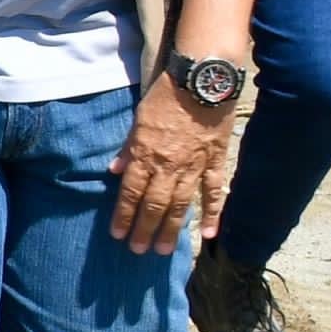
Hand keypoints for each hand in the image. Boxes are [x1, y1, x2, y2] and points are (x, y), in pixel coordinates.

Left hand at [111, 73, 239, 254]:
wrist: (202, 81)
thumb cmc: (167, 95)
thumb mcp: (139, 119)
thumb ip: (128, 147)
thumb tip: (115, 170)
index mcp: (145, 154)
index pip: (131, 192)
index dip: (123, 215)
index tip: (117, 234)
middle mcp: (168, 166)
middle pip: (154, 204)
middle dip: (145, 229)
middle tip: (138, 251)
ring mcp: (194, 166)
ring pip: (181, 205)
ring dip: (172, 229)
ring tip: (164, 250)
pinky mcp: (216, 162)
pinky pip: (214, 193)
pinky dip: (212, 214)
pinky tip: (208, 234)